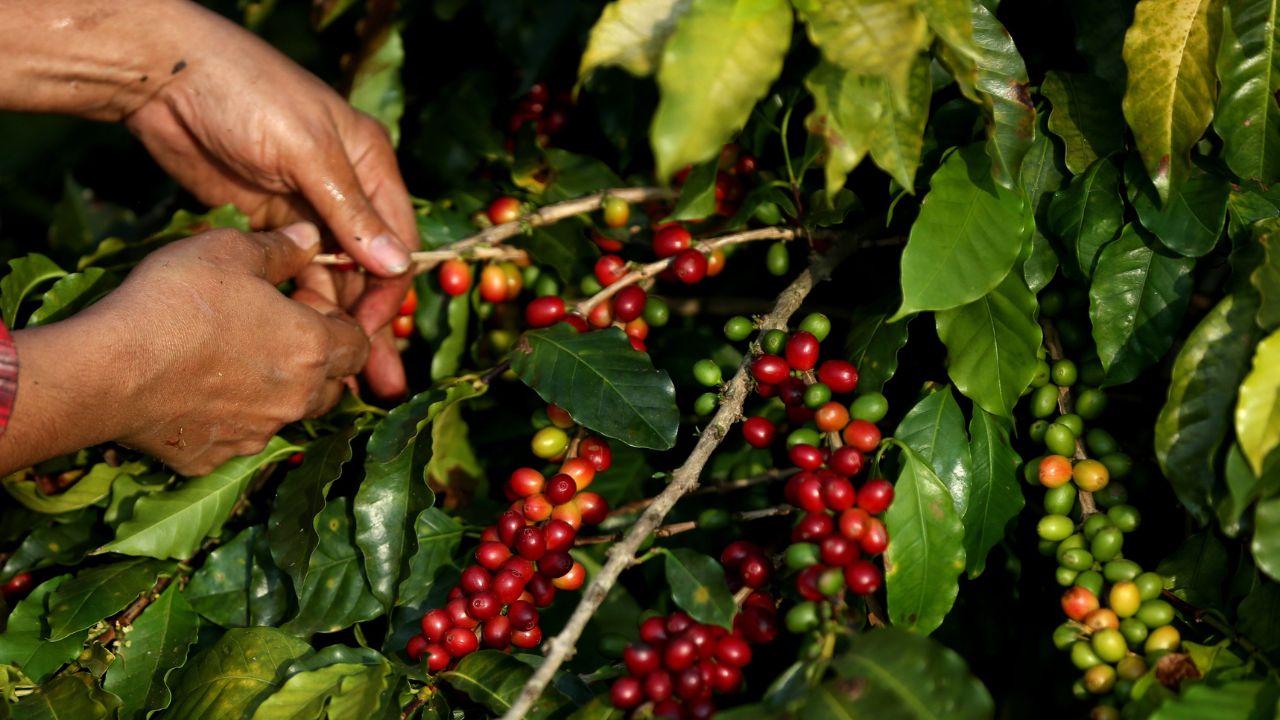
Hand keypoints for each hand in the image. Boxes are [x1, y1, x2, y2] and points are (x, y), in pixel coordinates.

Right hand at [2, 224, 369, 476]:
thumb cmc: (177, 302)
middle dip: (317, 360)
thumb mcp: (229, 251)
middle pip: (332, 384)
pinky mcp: (216, 458)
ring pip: (288, 413)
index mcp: (313, 349)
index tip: (305, 303)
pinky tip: (198, 392)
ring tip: (238, 361)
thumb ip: (279, 248)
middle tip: (275, 332)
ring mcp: (258, 434)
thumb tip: (312, 237)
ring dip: (278, 390)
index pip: (360, 344)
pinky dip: (231, 418)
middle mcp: (297, 399)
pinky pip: (239, 437)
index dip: (339, 321)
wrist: (108, 371)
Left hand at [122, 2, 415, 396]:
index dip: (388, 292)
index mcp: (370, 167)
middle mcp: (345, 195)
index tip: (371, 336)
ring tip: (343, 382)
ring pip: (331, 282)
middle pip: (368, 271)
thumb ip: (350, 210)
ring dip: (337, 328)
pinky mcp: (266, 227)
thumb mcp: (307, 151)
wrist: (167, 79)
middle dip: (373, 326)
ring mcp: (304, 213)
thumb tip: (397, 265)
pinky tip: (301, 345)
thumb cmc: (249, 95)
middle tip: (381, 383)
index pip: (394, 241)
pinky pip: (292, 277)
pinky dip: (299, 309)